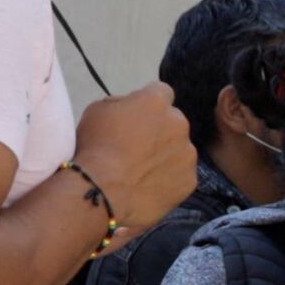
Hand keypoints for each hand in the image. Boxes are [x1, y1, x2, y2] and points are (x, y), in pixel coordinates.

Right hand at [72, 84, 196, 230]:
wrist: (103, 192)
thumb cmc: (95, 148)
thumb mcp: (97, 111)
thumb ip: (121, 103)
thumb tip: (131, 108)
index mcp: (155, 102)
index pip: (161, 92)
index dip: (149, 104)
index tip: (138, 117)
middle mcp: (178, 123)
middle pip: (173, 122)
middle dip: (160, 130)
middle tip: (138, 148)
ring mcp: (187, 153)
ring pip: (179, 150)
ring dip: (166, 155)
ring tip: (142, 172)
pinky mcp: (190, 180)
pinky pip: (181, 176)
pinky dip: (169, 180)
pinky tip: (149, 187)